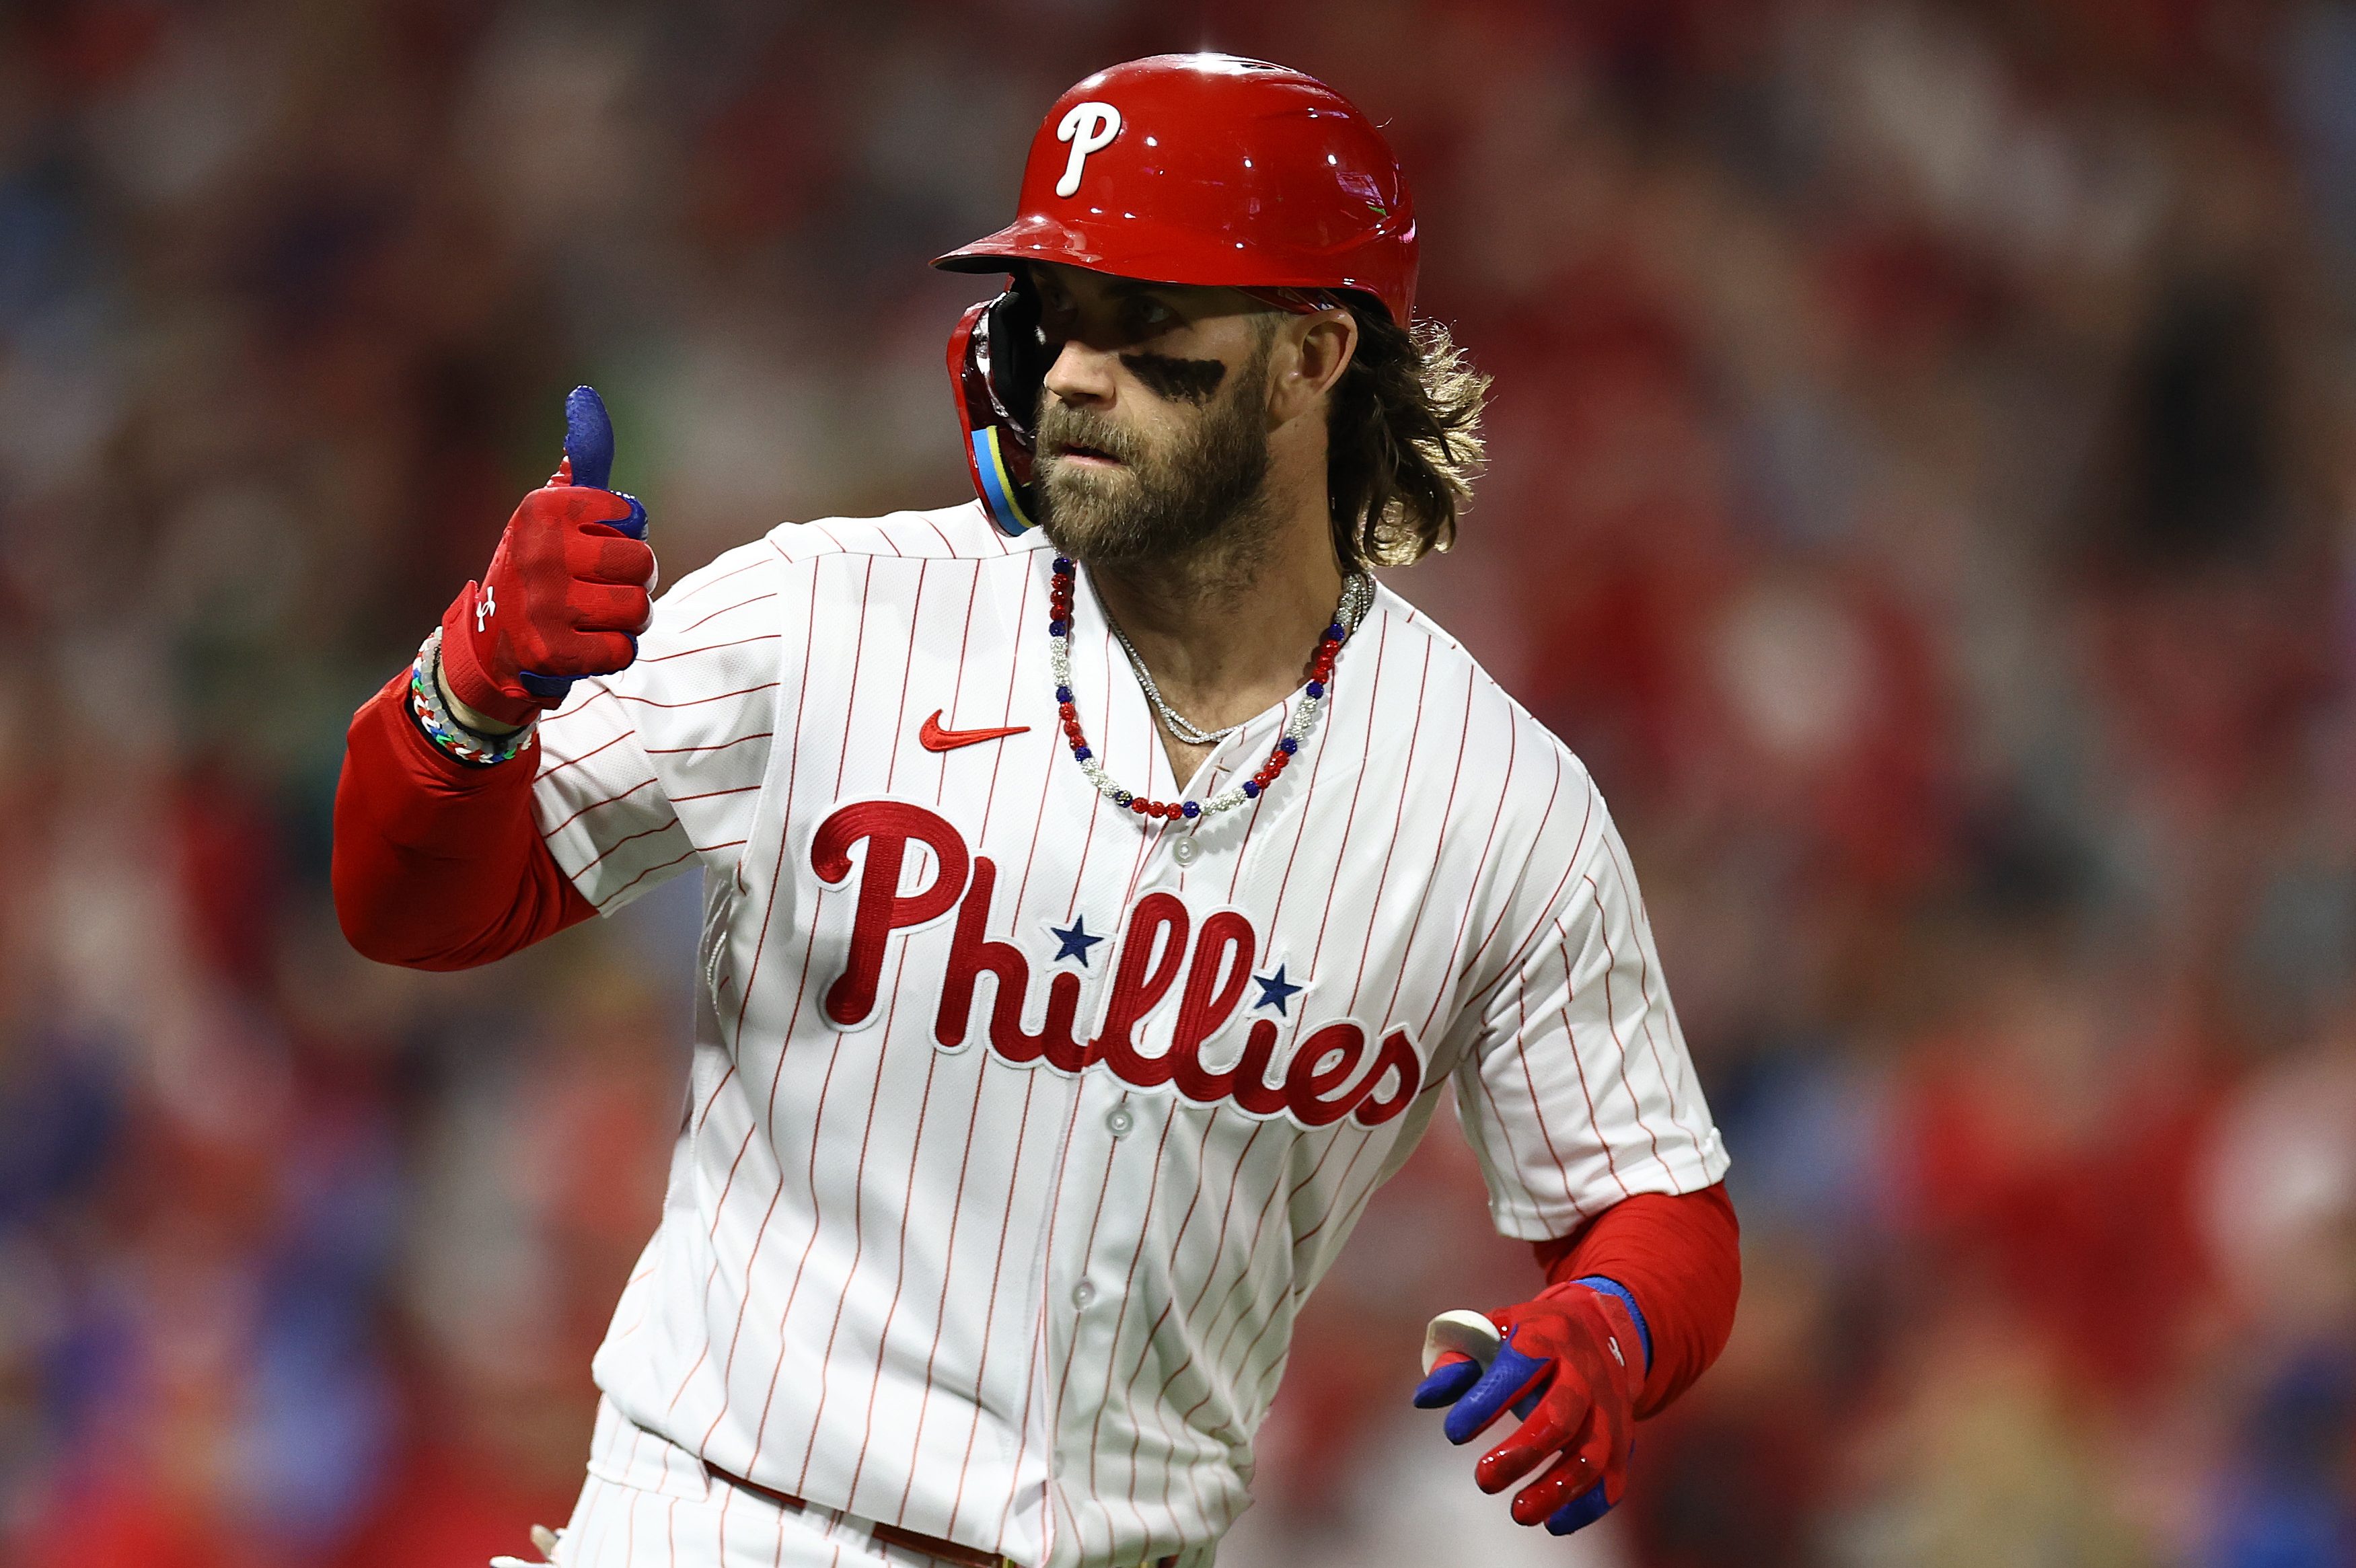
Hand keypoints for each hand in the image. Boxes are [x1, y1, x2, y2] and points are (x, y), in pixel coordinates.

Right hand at [439, 385, 653, 727]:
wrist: (491, 642)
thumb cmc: (539, 569)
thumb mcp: (550, 514)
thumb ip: (580, 467)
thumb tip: (585, 398)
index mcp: (542, 510)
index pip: (628, 514)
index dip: (626, 532)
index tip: (600, 539)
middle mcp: (539, 553)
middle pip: (641, 562)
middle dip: (637, 578)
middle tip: (610, 584)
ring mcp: (543, 605)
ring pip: (638, 608)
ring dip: (631, 618)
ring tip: (602, 615)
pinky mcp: (551, 653)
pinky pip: (623, 650)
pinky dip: (617, 651)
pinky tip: (591, 643)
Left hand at [1413, 1282, 1644, 1535]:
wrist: (1602, 1330)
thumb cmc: (1532, 1337)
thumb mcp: (1494, 1331)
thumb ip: (1457, 1362)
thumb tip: (1423, 1399)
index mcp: (1547, 1337)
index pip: (1520, 1366)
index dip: (1487, 1400)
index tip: (1454, 1433)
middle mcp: (1584, 1372)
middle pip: (1561, 1417)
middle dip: (1522, 1453)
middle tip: (1483, 1480)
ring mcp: (1608, 1407)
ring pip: (1591, 1454)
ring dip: (1556, 1489)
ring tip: (1519, 1513)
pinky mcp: (1623, 1438)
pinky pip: (1613, 1478)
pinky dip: (1587, 1506)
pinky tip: (1554, 1522)